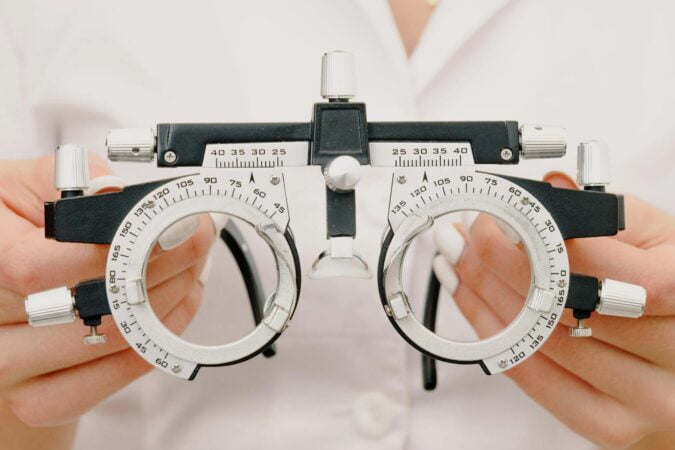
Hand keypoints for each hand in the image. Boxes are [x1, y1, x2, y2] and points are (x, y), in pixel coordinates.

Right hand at [0, 154, 213, 434]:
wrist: (0, 286)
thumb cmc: (17, 227)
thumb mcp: (32, 185)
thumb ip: (80, 186)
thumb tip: (131, 201)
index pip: (37, 268)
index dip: (113, 248)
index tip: (169, 223)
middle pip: (88, 308)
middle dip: (160, 267)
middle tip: (195, 237)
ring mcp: (9, 367)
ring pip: (109, 343)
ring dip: (168, 300)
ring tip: (191, 266)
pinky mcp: (41, 400)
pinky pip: (113, 377)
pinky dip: (157, 339)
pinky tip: (177, 306)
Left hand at [433, 172, 674, 448]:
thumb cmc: (669, 291)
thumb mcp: (658, 240)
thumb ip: (610, 214)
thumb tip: (549, 189)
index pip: (601, 265)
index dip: (539, 239)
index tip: (497, 217)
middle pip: (561, 305)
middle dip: (496, 264)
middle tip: (462, 236)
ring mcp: (646, 399)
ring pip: (539, 340)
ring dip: (482, 294)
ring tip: (455, 261)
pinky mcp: (610, 425)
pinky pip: (533, 377)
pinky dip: (492, 334)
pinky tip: (469, 300)